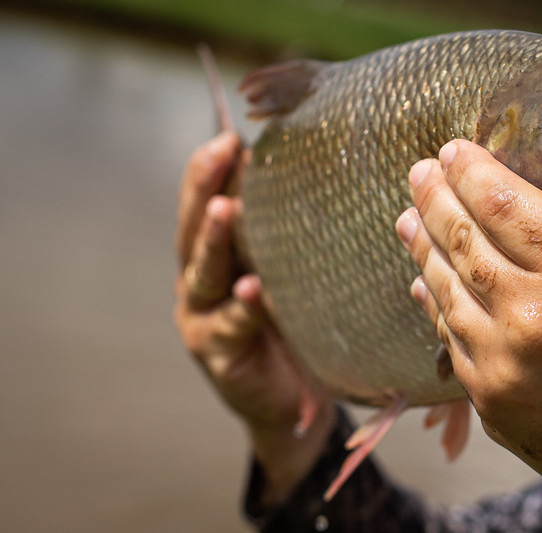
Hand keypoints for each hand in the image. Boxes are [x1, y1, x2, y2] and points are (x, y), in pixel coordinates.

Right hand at [174, 132, 334, 503]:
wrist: (293, 401)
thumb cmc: (294, 328)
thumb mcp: (288, 277)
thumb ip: (286, 239)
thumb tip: (324, 178)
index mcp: (217, 257)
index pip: (205, 204)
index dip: (211, 170)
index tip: (231, 136)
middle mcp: (201, 283)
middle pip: (194, 229)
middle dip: (205, 188)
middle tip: (220, 151)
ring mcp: (204, 319)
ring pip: (204, 273)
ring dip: (215, 240)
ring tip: (226, 210)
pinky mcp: (219, 355)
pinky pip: (231, 327)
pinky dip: (243, 308)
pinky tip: (252, 290)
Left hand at [396, 140, 541, 531]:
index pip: (503, 202)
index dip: (469, 171)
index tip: (451, 150)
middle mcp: (533, 312)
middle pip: (462, 239)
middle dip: (433, 198)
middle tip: (417, 172)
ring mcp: (503, 359)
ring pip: (444, 286)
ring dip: (421, 247)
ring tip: (407, 219)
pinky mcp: (489, 396)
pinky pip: (448, 336)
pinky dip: (432, 301)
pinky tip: (423, 280)